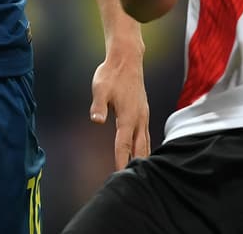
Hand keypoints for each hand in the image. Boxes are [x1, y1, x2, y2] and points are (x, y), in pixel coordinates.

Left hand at [89, 47, 150, 169]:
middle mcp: (139, 118)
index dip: (121, 161)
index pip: (123, 144)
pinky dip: (145, 148)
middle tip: (131, 182)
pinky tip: (142, 154)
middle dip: (135, 165)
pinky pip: (146, 135)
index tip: (119, 175)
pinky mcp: (144, 113)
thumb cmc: (111, 74)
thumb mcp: (100, 88)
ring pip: (145, 143)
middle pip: (139, 148)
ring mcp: (143, 116)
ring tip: (139, 174)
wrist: (127, 59)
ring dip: (142, 158)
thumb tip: (96, 120)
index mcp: (128, 116)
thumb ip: (98, 106)